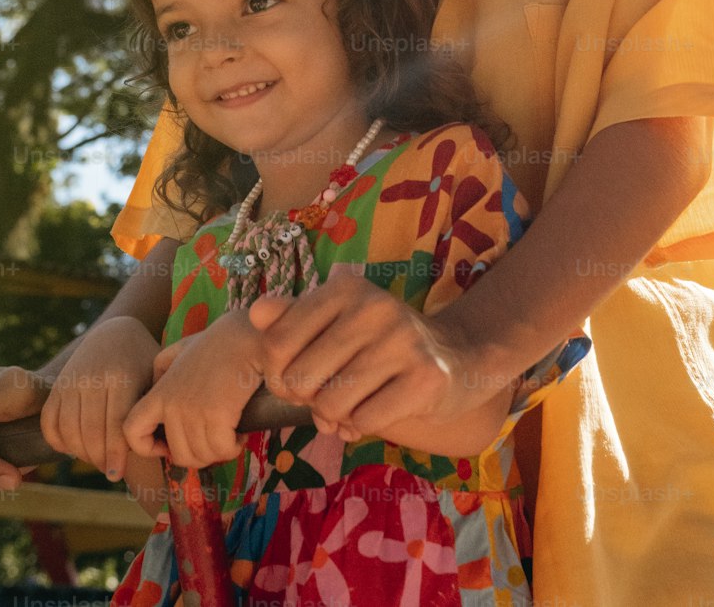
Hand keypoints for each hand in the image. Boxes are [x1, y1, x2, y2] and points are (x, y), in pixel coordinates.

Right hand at [39, 316, 160, 480]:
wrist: (115, 332)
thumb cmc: (143, 361)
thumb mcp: (155, 375)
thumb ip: (155, 408)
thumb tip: (160, 448)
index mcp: (122, 376)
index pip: (115, 425)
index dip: (115, 454)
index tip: (117, 474)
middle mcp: (93, 377)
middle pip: (91, 432)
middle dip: (100, 459)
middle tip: (110, 470)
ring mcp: (71, 380)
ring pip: (68, 430)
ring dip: (81, 453)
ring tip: (97, 459)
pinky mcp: (57, 384)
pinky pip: (49, 421)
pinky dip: (58, 441)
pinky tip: (75, 447)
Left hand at [123, 311, 262, 470]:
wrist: (246, 337)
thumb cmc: (219, 343)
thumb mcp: (180, 349)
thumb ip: (162, 369)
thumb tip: (156, 387)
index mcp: (161, 393)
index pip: (132, 431)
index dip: (146, 447)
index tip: (168, 446)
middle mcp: (173, 406)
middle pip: (179, 455)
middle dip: (199, 455)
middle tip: (214, 440)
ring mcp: (193, 412)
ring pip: (202, 456)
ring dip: (218, 452)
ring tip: (229, 435)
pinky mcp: (217, 416)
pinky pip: (222, 450)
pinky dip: (233, 448)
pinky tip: (239, 435)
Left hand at [247, 274, 487, 444]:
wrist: (457, 358)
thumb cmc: (382, 343)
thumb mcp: (338, 322)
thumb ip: (293, 318)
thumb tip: (256, 311)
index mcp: (345, 288)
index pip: (276, 342)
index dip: (277, 374)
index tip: (297, 379)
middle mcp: (373, 307)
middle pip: (300, 378)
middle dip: (307, 399)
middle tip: (328, 396)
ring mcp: (402, 340)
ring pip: (330, 404)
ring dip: (336, 416)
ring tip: (352, 405)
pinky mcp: (425, 377)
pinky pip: (364, 420)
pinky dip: (362, 425)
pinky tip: (378, 411)